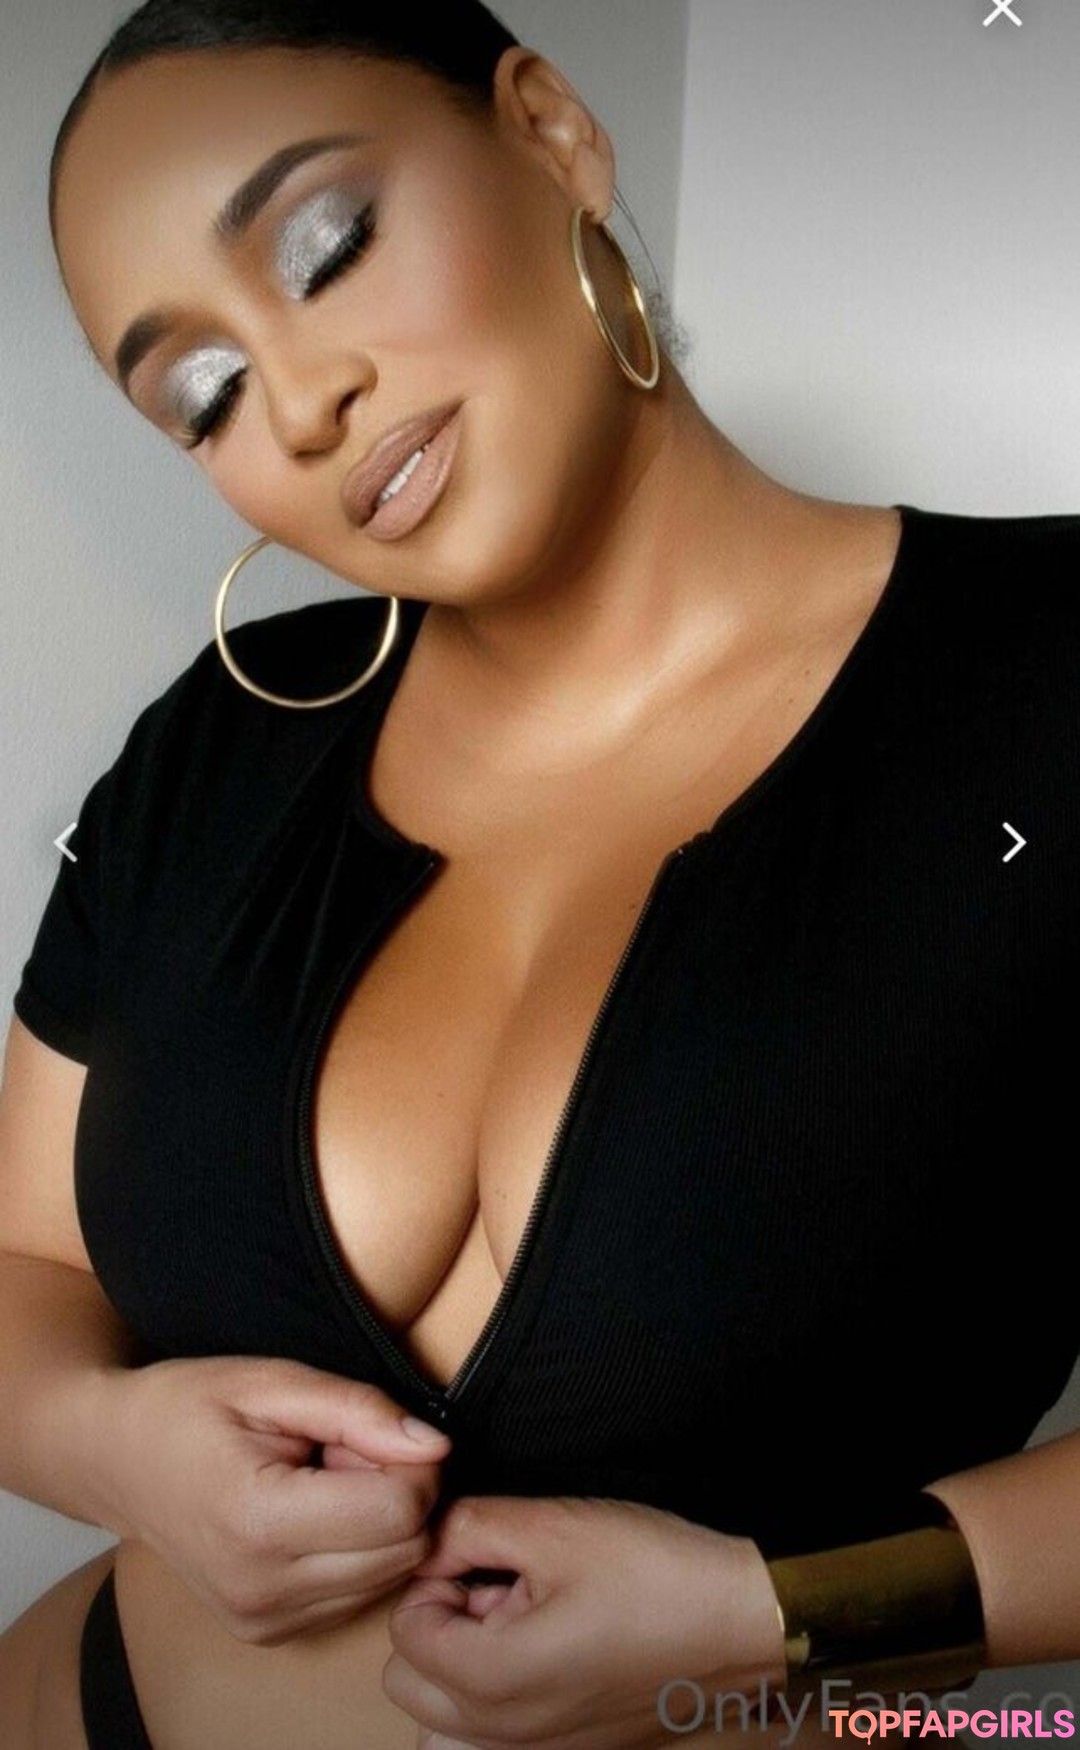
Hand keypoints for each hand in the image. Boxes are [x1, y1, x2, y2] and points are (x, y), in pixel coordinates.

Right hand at [89, 1355, 450, 1644]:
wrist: (114, 1459)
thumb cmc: (187, 1408)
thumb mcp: (271, 1381)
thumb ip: (359, 1410)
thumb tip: (435, 1445)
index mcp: (259, 1522)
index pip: (399, 1511)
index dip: (408, 1460)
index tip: (368, 1430)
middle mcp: (262, 1589)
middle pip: (405, 1550)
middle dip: (398, 1490)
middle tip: (344, 1450)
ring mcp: (263, 1621)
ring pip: (390, 1576)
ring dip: (379, 1523)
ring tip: (323, 1478)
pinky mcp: (268, 1632)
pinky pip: (358, 1595)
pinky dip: (356, 1550)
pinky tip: (313, 1511)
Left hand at [384, 1494, 784, 1749]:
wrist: (738, 1621)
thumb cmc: (653, 1574)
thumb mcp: (552, 1526)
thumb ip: (470, 1527)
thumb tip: (434, 1538)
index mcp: (493, 1679)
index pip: (405, 1631)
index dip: (434, 1577)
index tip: (479, 1553)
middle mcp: (506, 1732)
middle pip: (411, 1682)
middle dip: (438, 1624)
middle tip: (494, 1581)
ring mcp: (539, 1749)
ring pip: (446, 1714)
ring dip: (461, 1661)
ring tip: (521, 1611)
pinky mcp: (568, 1748)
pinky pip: (495, 1730)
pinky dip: (497, 1689)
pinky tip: (548, 1640)